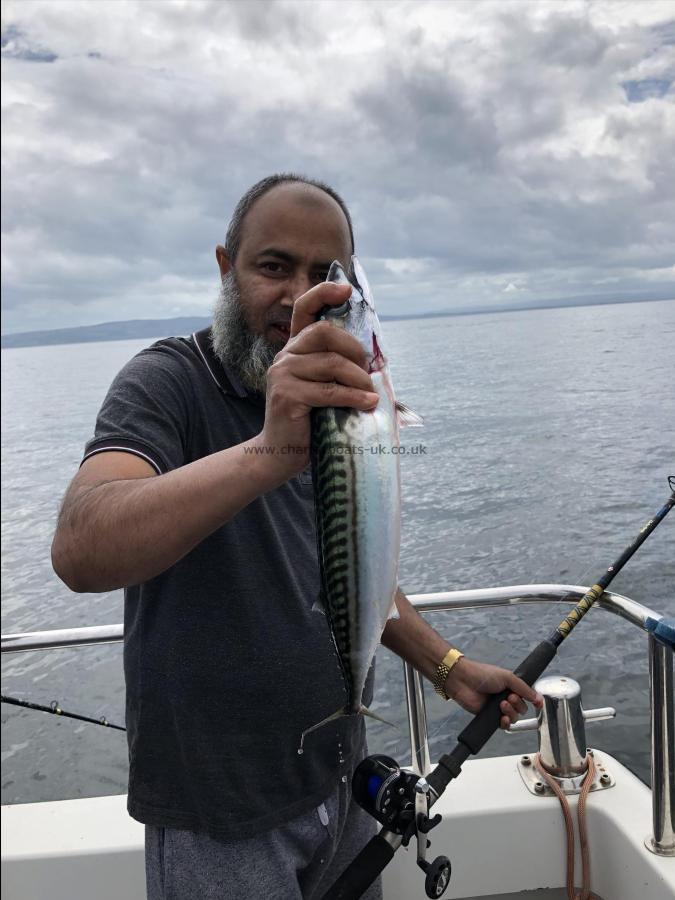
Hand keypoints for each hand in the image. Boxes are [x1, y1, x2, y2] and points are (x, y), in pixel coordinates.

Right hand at [255, 281, 378, 479]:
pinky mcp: (287, 396)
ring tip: (370, 394)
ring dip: (358, 378)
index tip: (345, 289)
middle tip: (367, 370)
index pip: (304, 309)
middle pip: (323, 332)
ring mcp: (283, 375)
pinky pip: (329, 390)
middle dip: (353, 349)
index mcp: (294, 350)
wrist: (280, 454)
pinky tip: (366, 403)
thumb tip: (376, 362)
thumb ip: (339, 370)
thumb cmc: (309, 422)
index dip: (323, 293)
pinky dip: (354, 396)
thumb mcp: (324, 389)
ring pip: (331, 362)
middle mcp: (285, 357)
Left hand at [444, 657, 543, 729]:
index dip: (533, 701)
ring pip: (514, 718)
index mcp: (510, 686)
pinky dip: (505, 723)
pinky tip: (501, 717)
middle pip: (522, 709)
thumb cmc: (482, 674)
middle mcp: (505, 697)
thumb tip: (538, 698)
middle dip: (518, 705)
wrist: (463, 680)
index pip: (527, 696)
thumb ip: (524, 688)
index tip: (537, 704)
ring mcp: (497, 708)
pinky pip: (504, 725)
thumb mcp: (508, 677)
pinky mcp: (490, 717)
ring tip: (501, 704)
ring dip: (511, 712)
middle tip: (509, 697)